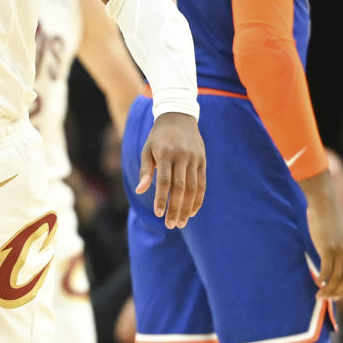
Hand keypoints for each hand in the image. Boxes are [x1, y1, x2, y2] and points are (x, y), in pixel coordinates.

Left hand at [136, 111, 205, 228]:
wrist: (178, 117)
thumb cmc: (158, 137)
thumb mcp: (147, 149)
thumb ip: (145, 170)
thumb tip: (140, 191)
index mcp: (166, 154)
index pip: (165, 181)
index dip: (162, 198)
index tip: (158, 214)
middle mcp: (182, 157)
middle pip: (180, 188)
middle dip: (175, 208)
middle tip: (171, 225)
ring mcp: (194, 159)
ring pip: (193, 188)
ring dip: (187, 208)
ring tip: (181, 223)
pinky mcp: (202, 161)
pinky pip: (202, 184)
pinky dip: (198, 200)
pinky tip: (192, 212)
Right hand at [303, 171, 342, 299]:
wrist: (323, 204)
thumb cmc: (326, 219)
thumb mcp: (337, 237)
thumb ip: (337, 250)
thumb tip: (328, 264)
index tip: (334, 295)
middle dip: (335, 292)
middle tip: (324, 298)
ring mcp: (339, 250)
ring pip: (335, 277)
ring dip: (327, 288)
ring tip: (318, 294)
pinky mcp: (328, 248)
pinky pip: (326, 269)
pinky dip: (321, 278)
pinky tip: (316, 281)